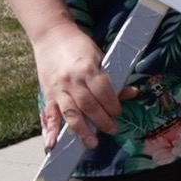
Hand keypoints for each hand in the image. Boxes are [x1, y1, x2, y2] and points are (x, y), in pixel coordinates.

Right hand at [31, 23, 135, 150]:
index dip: (112, 104)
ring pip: (71, 113)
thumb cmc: (80, 46)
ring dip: (82, 130)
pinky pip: (49, 115)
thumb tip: (133, 92)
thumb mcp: (100, 57)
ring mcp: (58, 88)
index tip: (118, 113)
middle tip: (113, 130)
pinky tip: (52, 144)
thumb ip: (112, 78)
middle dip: (102, 120)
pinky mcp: (47, 94)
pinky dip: (50, 131)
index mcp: (87, 68)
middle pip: (88, 105)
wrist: (52, 35)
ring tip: (92, 143)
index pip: (103, 91)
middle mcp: (72, 80)